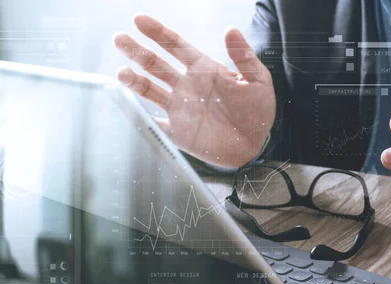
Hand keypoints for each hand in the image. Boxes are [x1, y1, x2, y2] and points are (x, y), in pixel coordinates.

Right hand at [113, 14, 274, 167]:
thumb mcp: (258, 81)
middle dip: (137, 52)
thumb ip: (244, 56)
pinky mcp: (178, 132)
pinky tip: (128, 108)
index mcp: (204, 69)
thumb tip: (231, 29)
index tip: (139, 19)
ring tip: (121, 73)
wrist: (255, 145)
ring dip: (134, 81)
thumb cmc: (257, 111)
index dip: (158, 33)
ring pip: (150, 90)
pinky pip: (154, 123)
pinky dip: (140, 116)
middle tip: (119, 39)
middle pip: (156, 65)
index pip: (176, 46)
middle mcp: (186, 86)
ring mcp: (179, 108)